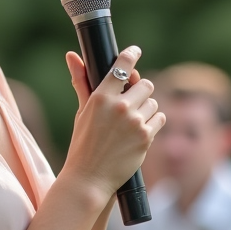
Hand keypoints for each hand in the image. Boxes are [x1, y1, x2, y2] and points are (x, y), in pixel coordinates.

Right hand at [60, 47, 164, 201]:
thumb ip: (82, 82)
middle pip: (145, 85)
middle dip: (141, 92)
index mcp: (100, 97)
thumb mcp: (82, 112)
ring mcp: (134, 121)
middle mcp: (119, 106)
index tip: (135, 51)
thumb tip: (71, 55)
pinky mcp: (146, 137)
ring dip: (147, 109)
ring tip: (133, 122)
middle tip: (132, 102)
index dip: (131, 55)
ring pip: (154, 103)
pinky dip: (153, 124)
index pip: (122, 67)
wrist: (89, 179)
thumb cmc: (83, 144)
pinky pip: (159, 119)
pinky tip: (140, 132)